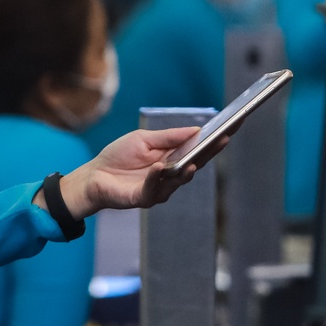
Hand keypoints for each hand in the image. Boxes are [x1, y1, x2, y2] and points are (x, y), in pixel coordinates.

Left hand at [58, 126, 221, 216]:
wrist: (94, 175)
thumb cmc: (118, 156)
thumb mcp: (145, 139)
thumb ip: (169, 137)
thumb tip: (196, 129)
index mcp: (173, 159)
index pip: (199, 150)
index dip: (215, 140)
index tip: (232, 127)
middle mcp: (172, 175)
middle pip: (197, 164)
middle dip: (211, 153)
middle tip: (224, 139)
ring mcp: (160, 189)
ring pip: (179, 181)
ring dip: (186, 171)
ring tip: (193, 162)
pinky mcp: (144, 198)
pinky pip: (153, 189)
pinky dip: (156, 178)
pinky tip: (158, 168)